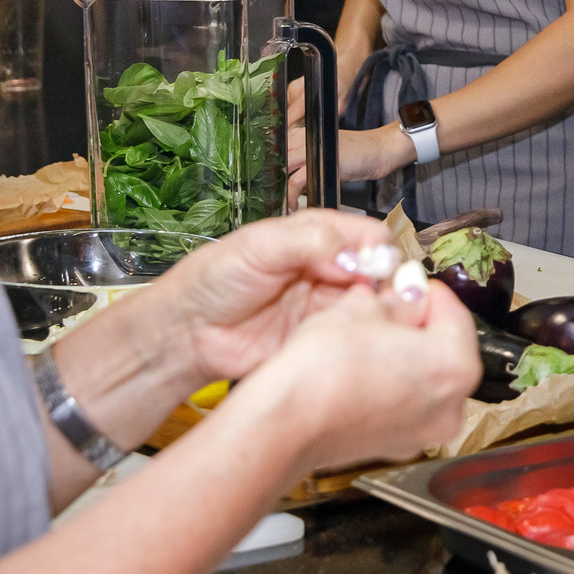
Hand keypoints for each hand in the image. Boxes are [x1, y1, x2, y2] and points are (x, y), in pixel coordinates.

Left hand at [152, 208, 405, 387]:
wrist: (189, 331)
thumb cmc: (214, 279)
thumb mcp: (260, 246)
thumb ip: (311, 241)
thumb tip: (354, 255)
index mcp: (317, 236)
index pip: (369, 236)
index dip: (376, 252)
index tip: (365, 269)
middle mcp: (328, 268)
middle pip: (379, 271)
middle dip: (383, 283)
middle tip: (365, 296)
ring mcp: (325, 304)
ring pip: (373, 304)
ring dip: (372, 311)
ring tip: (353, 317)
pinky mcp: (320, 337)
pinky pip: (352, 335)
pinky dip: (357, 336)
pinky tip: (343, 336)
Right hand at [243, 278, 479, 472]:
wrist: (286, 422)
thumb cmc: (326, 364)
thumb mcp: (364, 308)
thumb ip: (398, 299)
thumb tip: (408, 294)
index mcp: (455, 366)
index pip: (454, 313)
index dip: (427, 291)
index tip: (408, 282)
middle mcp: (449, 407)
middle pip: (444, 350)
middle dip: (418, 324)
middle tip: (389, 305)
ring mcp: (423, 433)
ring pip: (424, 379)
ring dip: (405, 355)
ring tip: (369, 336)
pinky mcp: (396, 446)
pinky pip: (404, 404)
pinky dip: (390, 385)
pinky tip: (360, 369)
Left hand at [282, 74, 411, 195]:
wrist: (380, 150)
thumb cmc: (359, 155)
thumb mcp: (329, 158)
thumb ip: (309, 166)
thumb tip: (292, 184)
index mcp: (305, 135)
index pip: (278, 152)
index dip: (271, 170)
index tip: (271, 187)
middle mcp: (305, 139)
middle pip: (276, 161)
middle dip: (273, 182)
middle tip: (274, 200)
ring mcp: (311, 148)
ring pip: (282, 170)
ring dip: (281, 191)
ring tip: (284, 205)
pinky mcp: (319, 161)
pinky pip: (295, 180)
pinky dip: (292, 195)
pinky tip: (294, 204)